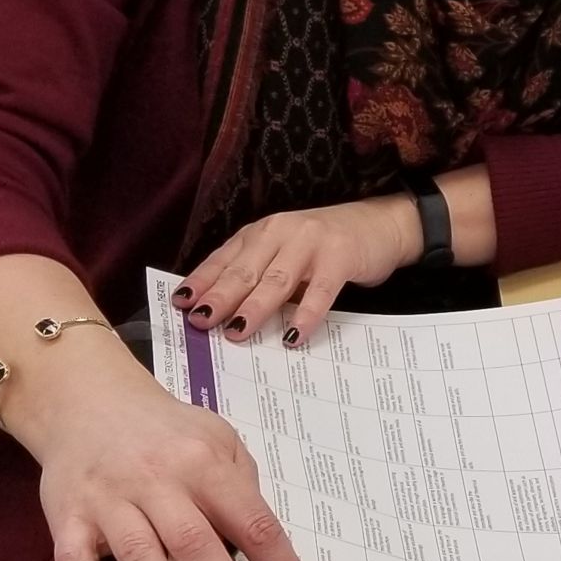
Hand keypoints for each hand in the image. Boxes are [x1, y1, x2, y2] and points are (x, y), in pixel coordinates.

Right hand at [11, 344, 312, 560]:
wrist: (86, 400)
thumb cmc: (164, 429)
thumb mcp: (218, 437)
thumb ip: (240, 483)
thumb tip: (259, 544)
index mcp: (204, 461)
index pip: (253, 522)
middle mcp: (157, 479)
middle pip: (196, 544)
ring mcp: (108, 499)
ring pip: (140, 556)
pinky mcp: (66, 516)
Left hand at [176, 195, 418, 347]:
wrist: (380, 225)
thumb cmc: (325, 246)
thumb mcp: (284, 252)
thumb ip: (257, 273)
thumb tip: (219, 312)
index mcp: (262, 233)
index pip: (224, 259)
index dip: (201, 282)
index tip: (180, 305)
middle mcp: (282, 232)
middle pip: (245, 270)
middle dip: (220, 297)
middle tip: (202, 323)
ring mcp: (311, 242)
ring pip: (276, 280)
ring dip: (255, 307)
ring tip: (237, 332)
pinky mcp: (341, 256)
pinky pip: (321, 291)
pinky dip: (306, 314)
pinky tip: (293, 335)